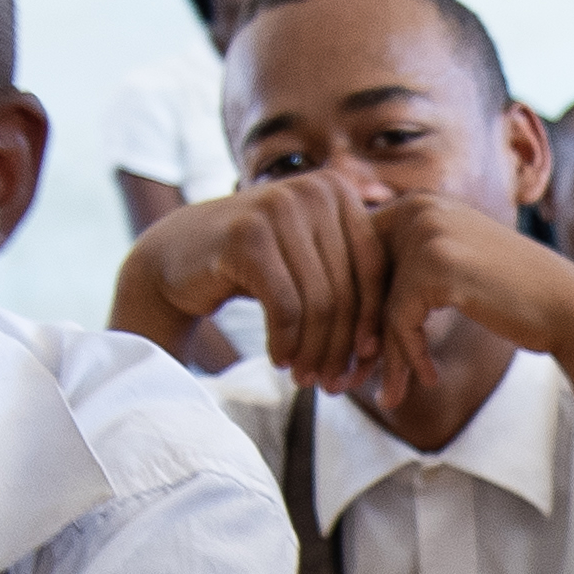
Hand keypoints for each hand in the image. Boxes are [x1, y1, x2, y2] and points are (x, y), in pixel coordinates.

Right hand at [129, 175, 387, 386]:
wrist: (176, 258)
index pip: (372, 269)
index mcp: (337, 190)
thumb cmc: (254, 266)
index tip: (364, 363)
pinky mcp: (248, 237)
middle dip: (340, 346)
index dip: (371, 322)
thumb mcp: (308, 258)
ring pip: (318, 303)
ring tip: (306, 379)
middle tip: (332, 383)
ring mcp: (279, 207)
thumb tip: (398, 335)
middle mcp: (313, 189)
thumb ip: (349, 273)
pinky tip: (280, 361)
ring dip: (313, 351)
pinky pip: (285, 307)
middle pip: (345, 289)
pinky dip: (285, 343)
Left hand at [354, 194, 573, 406]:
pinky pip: (400, 321)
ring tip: (386, 395)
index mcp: (415, 203)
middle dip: (352, 337)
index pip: (354, 257)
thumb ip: (400, 275)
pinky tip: (428, 378)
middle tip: (343, 381)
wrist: (567, 306)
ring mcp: (426, 231)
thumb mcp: (448, 273)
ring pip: (378, 307)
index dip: (350, 310)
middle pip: (359, 282)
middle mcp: (417, 206)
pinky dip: (409, 355)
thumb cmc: (509, 297)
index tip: (350, 356)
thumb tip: (337, 314)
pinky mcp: (437, 264)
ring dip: (382, 357)